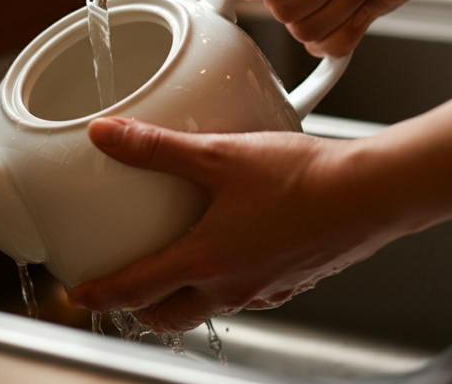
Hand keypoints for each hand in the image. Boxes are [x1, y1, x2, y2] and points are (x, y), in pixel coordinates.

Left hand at [66, 117, 396, 332]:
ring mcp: (266, 287)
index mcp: (206, 262)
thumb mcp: (219, 154)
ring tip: (176, 269)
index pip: (135, 291)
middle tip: (126, 293)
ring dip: (185, 297)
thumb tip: (107, 136)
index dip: (100, 294)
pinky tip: (237, 249)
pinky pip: (249, 292)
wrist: (371, 193)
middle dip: (142, 310)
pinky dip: (228, 282)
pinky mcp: (293, 279)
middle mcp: (233, 286)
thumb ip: (157, 147)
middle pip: (171, 316)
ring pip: (210, 306)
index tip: (79, 294)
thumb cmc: (303, 179)